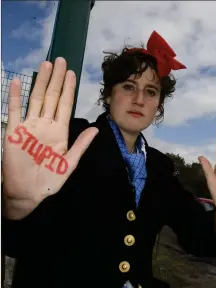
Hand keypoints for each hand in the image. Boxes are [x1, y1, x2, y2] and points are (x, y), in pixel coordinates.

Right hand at [2, 57, 97, 219]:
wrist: (29, 192)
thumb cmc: (50, 180)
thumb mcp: (70, 162)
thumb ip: (81, 144)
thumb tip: (95, 129)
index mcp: (60, 131)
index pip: (65, 105)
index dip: (68, 89)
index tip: (71, 73)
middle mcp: (45, 124)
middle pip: (51, 97)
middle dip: (56, 79)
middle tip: (60, 60)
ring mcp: (29, 126)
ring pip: (35, 99)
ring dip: (40, 82)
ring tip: (45, 65)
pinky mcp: (14, 132)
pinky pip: (13, 111)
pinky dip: (14, 97)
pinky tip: (16, 83)